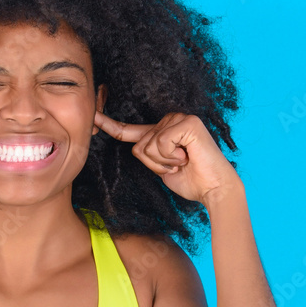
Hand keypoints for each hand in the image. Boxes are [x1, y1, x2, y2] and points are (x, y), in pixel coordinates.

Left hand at [93, 111, 240, 202]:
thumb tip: (134, 148)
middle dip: (153, 164)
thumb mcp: (160, 167)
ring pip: (147, 146)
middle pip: (138, 146)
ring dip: (162, 163)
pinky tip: (186, 158)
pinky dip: (170, 157)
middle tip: (176, 167)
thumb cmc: (191, 181)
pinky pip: (160, 143)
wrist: (214, 189)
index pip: (128, 130)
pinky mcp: (187, 123)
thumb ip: (147, 155)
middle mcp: (169, 120)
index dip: (108, 125)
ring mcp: (179, 119)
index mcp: (160, 131)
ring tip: (182, 163)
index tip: (92, 117)